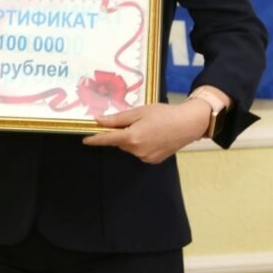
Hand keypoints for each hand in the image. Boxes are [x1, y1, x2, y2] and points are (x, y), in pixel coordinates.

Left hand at [82, 100, 211, 163]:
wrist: (188, 124)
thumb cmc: (163, 114)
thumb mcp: (139, 112)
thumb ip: (117, 119)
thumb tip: (98, 121)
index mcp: (132, 137)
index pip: (108, 140)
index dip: (95, 139)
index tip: (85, 140)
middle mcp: (137, 150)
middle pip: (120, 142)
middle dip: (120, 133)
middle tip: (133, 121)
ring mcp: (146, 157)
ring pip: (130, 147)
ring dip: (131, 138)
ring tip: (147, 127)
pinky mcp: (153, 160)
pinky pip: (140, 152)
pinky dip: (140, 144)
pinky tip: (152, 136)